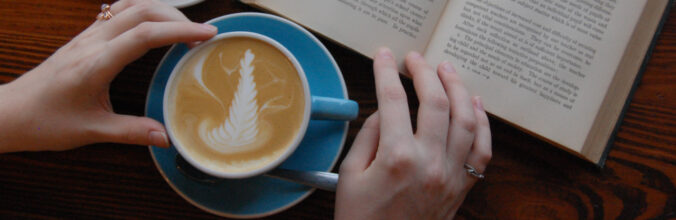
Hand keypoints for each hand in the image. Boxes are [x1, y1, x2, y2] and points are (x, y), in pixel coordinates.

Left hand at [0, 0, 216, 152]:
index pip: (145, 35)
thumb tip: (167, 137)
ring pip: (129, 6)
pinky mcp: (84, 38)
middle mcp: (92, 43)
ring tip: (182, 27)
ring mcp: (87, 37)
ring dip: (160, 10)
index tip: (207, 34)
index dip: (180, 31)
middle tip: (202, 34)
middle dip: (177, 17)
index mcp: (96, 64)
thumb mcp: (91, 131)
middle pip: (141, 11)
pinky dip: (142, 12)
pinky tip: (153, 25)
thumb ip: (132, 132)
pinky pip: (117, 12)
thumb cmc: (45, 121)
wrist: (8, 113)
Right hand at [335, 48, 491, 218]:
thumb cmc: (362, 219)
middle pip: (435, 102)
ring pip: (466, 119)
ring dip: (458, 89)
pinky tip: (475, 104)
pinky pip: (483, 149)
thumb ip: (369, 136)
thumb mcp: (351, 175)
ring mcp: (450, 175)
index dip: (386, 71)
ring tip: (446, 70)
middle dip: (425, 72)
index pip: (393, 99)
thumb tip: (386, 111)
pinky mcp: (462, 187)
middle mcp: (429, 162)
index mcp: (396, 158)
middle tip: (415, 59)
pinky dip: (483, 123)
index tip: (384, 57)